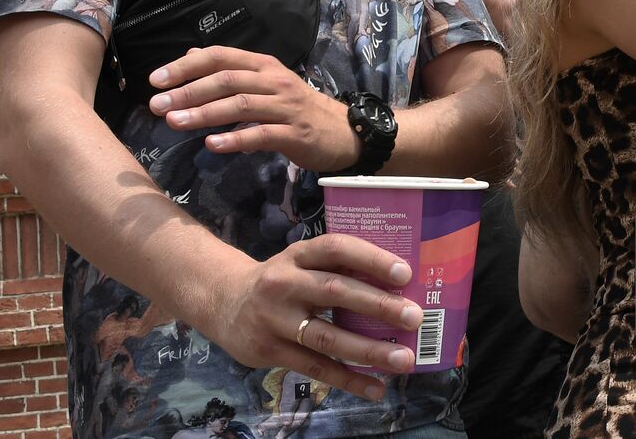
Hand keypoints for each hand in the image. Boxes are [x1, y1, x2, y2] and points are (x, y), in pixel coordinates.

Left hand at [149, 46, 359, 171]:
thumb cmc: (297, 108)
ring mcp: (286, 107)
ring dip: (204, 114)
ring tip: (175, 123)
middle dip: (188, 91)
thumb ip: (229, 70)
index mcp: (264, 66)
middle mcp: (275, 81)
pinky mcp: (295, 133)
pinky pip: (261, 134)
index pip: (221, 56)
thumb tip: (189, 55)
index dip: (186, 66)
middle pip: (227, 80)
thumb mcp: (265, 83)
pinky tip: (212, 145)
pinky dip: (235, 139)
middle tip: (156, 105)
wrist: (344, 132)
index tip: (155, 80)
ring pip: (241, 105)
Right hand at [202, 233, 423, 398]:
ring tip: (404, 360)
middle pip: (336, 292)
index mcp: (299, 255)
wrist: (221, 301)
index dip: (371, 259)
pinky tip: (376, 387)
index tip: (405, 273)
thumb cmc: (280, 280)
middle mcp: (284, 283)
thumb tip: (398, 287)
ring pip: (327, 337)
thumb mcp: (301, 262)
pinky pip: (315, 367)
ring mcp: (274, 319)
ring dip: (369, 350)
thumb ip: (336, 269)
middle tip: (414, 317)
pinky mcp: (269, 351)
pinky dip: (348, 379)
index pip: (337, 249)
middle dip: (379, 305)